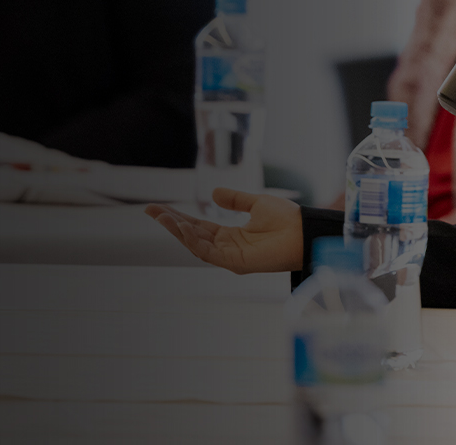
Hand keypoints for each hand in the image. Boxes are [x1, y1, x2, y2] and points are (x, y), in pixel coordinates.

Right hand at [144, 187, 304, 273]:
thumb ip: (235, 200)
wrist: (304, 231)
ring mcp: (230, 256)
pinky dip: (194, 241)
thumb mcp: (256, 203)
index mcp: (231, 235)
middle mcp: (227, 248)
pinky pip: (209, 253)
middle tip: (151, 210)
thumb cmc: (287, 221)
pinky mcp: (236, 262)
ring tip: (162, 216)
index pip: (199, 227)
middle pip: (192, 236)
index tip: (161, 208)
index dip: (179, 218)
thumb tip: (214, 193)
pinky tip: (183, 228)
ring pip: (196, 245)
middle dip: (171, 223)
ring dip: (178, 231)